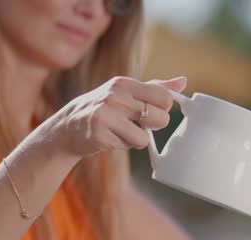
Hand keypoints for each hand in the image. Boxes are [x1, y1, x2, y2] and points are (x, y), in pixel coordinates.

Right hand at [41, 76, 186, 158]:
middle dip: (154, 126)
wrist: (67, 127)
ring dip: (137, 140)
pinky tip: (110, 138)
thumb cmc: (103, 109)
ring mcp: (106, 114)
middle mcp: (115, 96)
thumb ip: (156, 87)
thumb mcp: (126, 92)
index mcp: (124, 83)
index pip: (164, 98)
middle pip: (161, 118)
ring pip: (145, 138)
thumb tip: (183, 81)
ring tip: (121, 131)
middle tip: (137, 123)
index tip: (149, 111)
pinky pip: (128, 146)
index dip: (162, 110)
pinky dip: (123, 145)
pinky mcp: (99, 134)